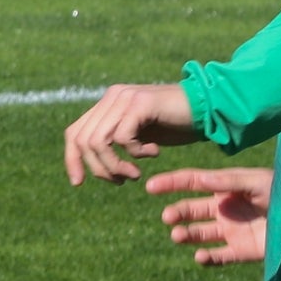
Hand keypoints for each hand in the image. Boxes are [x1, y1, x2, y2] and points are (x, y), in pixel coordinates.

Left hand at [63, 81, 200, 184]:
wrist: (208, 109)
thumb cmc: (176, 125)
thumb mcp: (140, 135)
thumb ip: (116, 141)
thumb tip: (93, 164)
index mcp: (108, 104)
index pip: (74, 133)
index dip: (72, 160)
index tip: (78, 182)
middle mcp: (112, 97)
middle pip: (83, 141)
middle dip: (99, 169)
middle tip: (122, 181)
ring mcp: (125, 98)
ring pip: (99, 142)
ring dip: (115, 166)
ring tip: (135, 174)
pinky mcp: (140, 104)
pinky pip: (123, 138)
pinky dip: (135, 153)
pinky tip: (154, 153)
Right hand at [147, 168, 271, 265]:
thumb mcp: (257, 182)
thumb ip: (228, 182)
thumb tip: (199, 180)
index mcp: (226, 188)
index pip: (192, 183)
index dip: (170, 183)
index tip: (150, 187)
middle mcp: (224, 209)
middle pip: (191, 209)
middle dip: (177, 212)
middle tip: (168, 217)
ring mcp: (231, 230)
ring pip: (199, 233)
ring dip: (186, 234)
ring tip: (178, 236)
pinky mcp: (241, 251)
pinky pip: (219, 256)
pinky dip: (207, 258)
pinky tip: (200, 257)